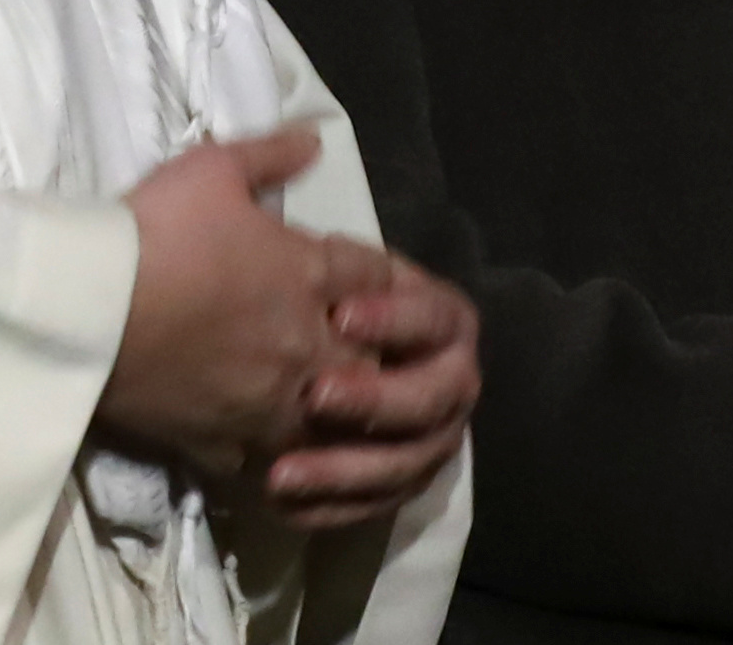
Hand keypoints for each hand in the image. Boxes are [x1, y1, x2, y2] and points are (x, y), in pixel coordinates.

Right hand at [100, 129, 387, 474]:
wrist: (87, 309)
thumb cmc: (153, 232)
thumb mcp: (212, 169)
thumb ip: (270, 154)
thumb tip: (315, 138)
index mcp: (308, 273)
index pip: (375, 276)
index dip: (382, 275)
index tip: (376, 279)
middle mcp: (304, 343)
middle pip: (373, 359)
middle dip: (377, 354)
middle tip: (369, 350)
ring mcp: (269, 401)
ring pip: (334, 422)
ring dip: (339, 414)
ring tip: (331, 410)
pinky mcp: (228, 442)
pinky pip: (272, 465)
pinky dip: (281, 460)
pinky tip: (278, 458)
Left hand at [262, 256, 479, 531]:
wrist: (337, 356)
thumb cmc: (334, 301)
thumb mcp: (335, 267)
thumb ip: (337, 258)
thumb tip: (308, 224)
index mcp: (446, 323)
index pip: (434, 318)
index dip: (394, 319)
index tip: (340, 317)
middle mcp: (452, 385)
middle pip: (428, 400)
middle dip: (374, 400)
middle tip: (315, 396)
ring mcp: (432, 441)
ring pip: (401, 465)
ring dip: (342, 471)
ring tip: (280, 474)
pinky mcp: (402, 484)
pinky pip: (373, 506)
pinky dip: (328, 508)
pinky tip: (280, 502)